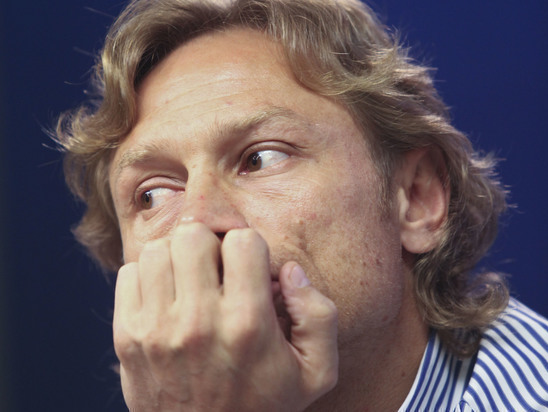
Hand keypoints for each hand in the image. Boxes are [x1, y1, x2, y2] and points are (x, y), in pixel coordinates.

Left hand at [113, 223, 337, 410]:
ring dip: (178, 258)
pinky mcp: (127, 338)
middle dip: (211, 245)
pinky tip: (167, 297)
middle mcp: (199, 322)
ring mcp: (156, 329)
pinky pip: (129, 274)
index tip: (250, 271)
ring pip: (159, 249)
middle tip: (218, 270)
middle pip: (194, 235)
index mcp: (248, 324)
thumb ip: (319, 315)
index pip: (243, 241)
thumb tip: (289, 270)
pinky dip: (149, 277)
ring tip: (192, 282)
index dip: (251, 250)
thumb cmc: (263, 406)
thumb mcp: (315, 372)